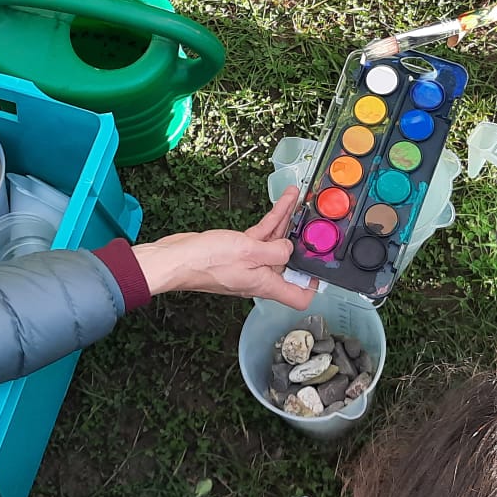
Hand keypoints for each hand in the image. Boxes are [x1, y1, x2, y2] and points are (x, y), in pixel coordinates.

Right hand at [132, 187, 315, 308]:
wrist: (176, 258)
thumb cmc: (207, 262)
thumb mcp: (250, 253)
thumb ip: (275, 251)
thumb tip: (288, 248)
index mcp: (266, 284)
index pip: (298, 297)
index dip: (311, 285)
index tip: (320, 266)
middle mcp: (260, 276)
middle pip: (288, 261)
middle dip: (301, 240)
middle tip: (312, 219)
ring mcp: (248, 264)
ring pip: (274, 242)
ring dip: (286, 221)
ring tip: (297, 199)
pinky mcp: (237, 251)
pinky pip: (259, 236)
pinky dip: (270, 220)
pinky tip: (280, 203)